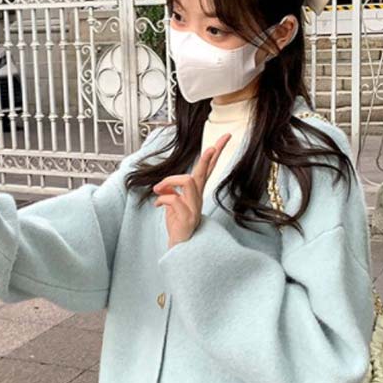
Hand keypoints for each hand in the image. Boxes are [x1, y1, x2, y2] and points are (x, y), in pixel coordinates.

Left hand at [152, 133, 231, 248]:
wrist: (178, 245)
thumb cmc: (177, 223)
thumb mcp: (170, 202)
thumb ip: (170, 189)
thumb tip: (163, 184)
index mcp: (196, 192)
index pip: (208, 169)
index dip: (216, 153)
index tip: (225, 137)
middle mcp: (198, 198)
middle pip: (203, 172)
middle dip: (208, 157)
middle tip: (213, 146)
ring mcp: (194, 207)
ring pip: (187, 181)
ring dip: (169, 181)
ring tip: (159, 189)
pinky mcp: (188, 217)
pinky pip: (174, 198)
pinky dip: (162, 199)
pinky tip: (157, 205)